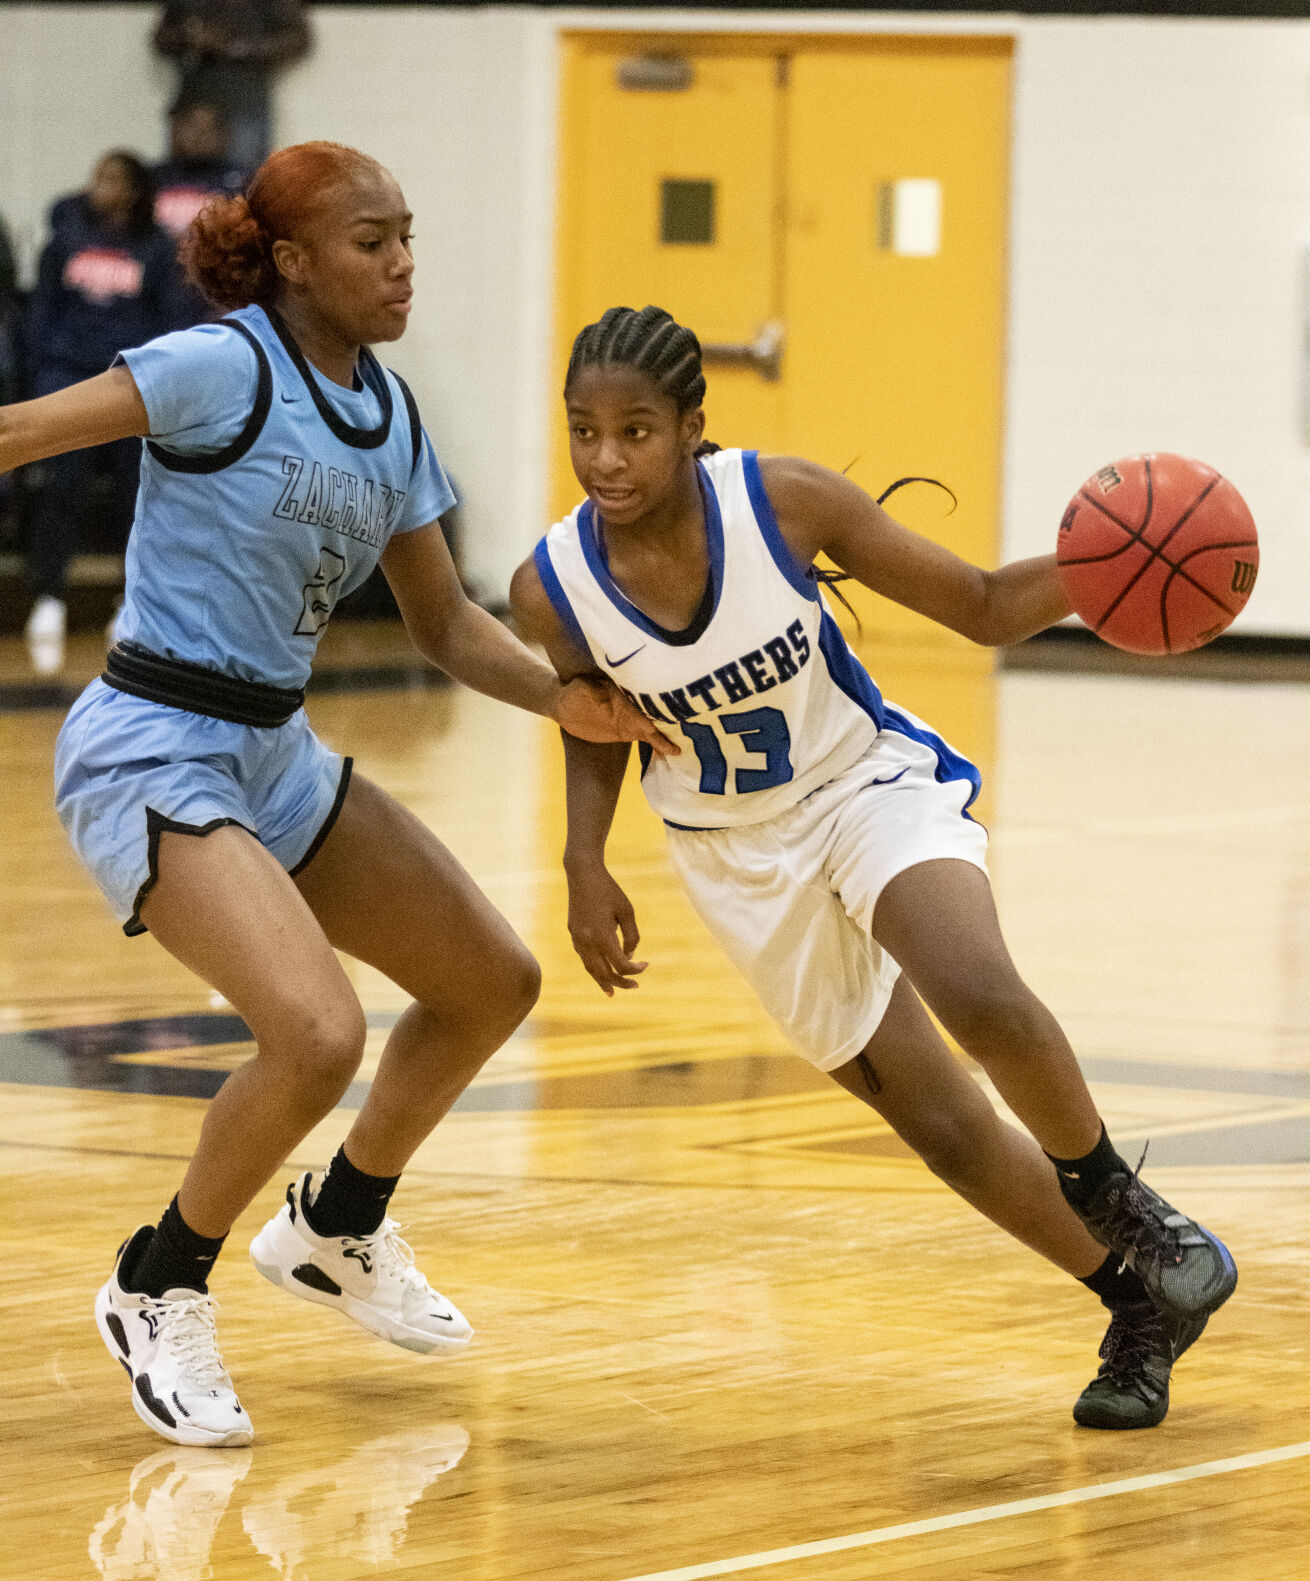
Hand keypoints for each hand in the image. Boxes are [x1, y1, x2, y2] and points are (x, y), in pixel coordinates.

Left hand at [554, 675, 678, 757]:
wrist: (565, 706)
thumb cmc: (573, 691)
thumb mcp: (580, 688)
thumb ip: (593, 690)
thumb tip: (603, 693)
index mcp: (622, 692)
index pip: (637, 702)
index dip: (645, 712)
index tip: (653, 724)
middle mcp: (632, 704)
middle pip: (652, 714)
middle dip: (666, 723)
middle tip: (684, 734)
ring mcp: (632, 718)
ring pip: (654, 728)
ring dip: (667, 737)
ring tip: (680, 749)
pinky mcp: (629, 731)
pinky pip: (647, 738)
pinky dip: (660, 745)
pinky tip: (672, 753)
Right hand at [567, 862, 645, 995]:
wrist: (582, 875)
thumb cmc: (609, 891)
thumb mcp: (627, 911)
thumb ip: (631, 936)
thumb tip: (628, 955)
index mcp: (602, 936)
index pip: (620, 964)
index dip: (634, 969)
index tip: (645, 965)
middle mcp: (587, 942)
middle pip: (604, 972)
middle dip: (620, 982)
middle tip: (635, 987)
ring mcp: (577, 939)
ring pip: (590, 968)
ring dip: (602, 981)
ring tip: (612, 992)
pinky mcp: (573, 933)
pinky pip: (584, 957)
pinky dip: (593, 968)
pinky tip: (600, 971)